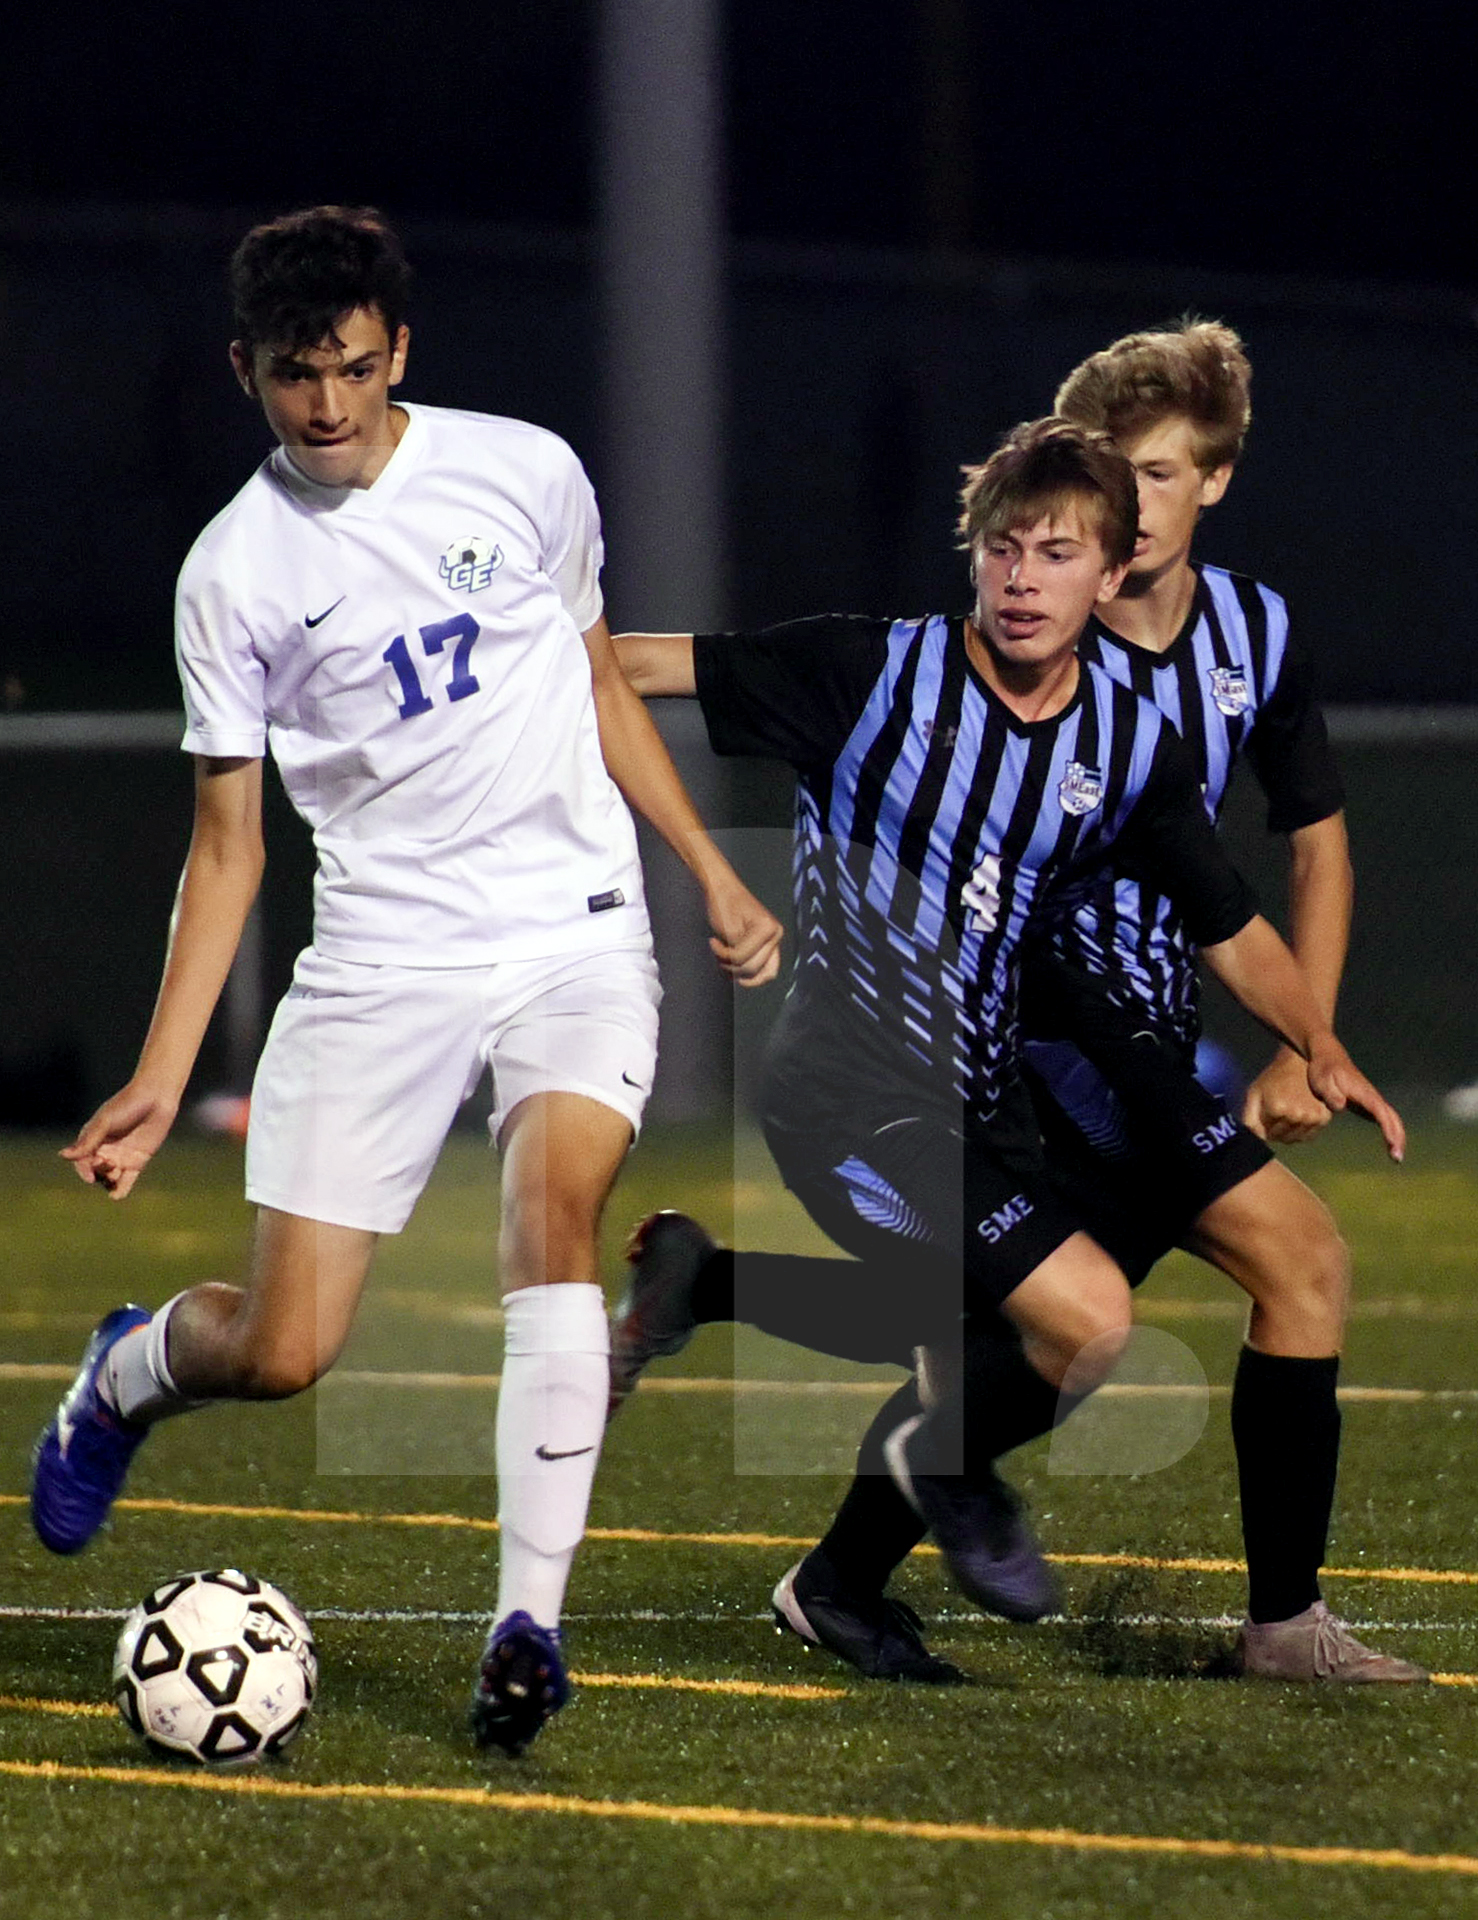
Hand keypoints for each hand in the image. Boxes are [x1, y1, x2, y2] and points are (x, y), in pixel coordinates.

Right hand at [60, 1081, 180, 1199]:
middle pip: (95, 1171)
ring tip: (117, 1174)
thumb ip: (87, 1141)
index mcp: (92, 1139)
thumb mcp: (105, 1122)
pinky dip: (120, 1189)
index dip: (84, 1170)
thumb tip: (63, 1156)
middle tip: (109, 1163)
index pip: (82, 1160)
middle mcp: (105, 1150)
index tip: (91, 1175)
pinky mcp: (138, 1161)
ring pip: (109, 1178)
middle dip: (99, 1172)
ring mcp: (121, 1156)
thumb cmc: (126, 1105)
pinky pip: (126, 1180)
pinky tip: (117, 1195)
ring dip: (109, 1181)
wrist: (156, 1097)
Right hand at [704, 874, 782, 987]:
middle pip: (754, 970)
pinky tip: (714, 941)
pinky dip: (720, 952)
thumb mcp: (743, 939)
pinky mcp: (754, 928)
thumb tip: (748, 981)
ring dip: (726, 961)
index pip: (770, 973)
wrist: (720, 888)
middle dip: (734, 970)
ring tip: (717, 948)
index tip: (737, 978)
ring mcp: (768, 930)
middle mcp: (776, 933)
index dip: (752, 981)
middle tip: (720, 958)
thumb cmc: (727, 911)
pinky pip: (736, 954)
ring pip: (745, 964)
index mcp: (775, 938)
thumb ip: (753, 956)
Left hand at [1242, 1047, 1334, 1143]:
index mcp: (1277, 1108)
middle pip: (1281, 1138)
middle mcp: (1296, 1115)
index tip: (1267, 1113)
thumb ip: (1249, 1119)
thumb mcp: (1254, 1094)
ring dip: (1289, 1131)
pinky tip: (1299, 1115)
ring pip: (1294, 1139)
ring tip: (1288, 1112)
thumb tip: (1252, 1139)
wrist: (1300, 1064)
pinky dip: (1302, 1130)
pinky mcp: (1323, 1118)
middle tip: (1277, 1113)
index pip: (1266, 1135)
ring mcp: (1312, 1117)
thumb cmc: (1274, 1079)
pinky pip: (1308, 1136)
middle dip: (1276, 1130)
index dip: (1264, 1126)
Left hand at [1305, 1040, 1404, 1162]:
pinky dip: (1390, 1130)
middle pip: (1392, 1117)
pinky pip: (1383, 1118)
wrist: (1325, 1055)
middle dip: (1398, 1137)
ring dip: (1397, 1136)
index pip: (1381, 1113)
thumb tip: (1341, 1106)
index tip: (1392, 1145)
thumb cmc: (1323, 1069)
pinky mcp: (1366, 1102)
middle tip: (1397, 1158)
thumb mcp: (1322, 1079)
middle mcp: (1372, 1096)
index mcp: (1364, 1092)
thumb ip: (1330, 1093)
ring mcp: (1371, 1099)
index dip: (1388, 1129)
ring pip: (1391, 1118)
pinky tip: (1390, 1145)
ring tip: (1396, 1157)